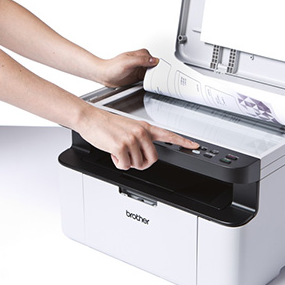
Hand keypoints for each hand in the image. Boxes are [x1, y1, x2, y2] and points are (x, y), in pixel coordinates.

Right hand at [76, 105, 198, 169]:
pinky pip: (125, 166)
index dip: (183, 142)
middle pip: (153, 160)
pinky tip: (112, 152)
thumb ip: (140, 138)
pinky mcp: (121, 147)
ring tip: (118, 149)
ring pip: (138, 165)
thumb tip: (144, 154)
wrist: (90, 118)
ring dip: (126, 162)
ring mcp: (132, 139)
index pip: (169, 135)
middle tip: (130, 156)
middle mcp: (141, 132)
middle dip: (141, 163)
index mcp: (145, 127)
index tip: (195, 146)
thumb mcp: (129, 127)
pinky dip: (117, 163)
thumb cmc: (106, 124)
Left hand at [97, 49, 158, 87]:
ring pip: (152, 73)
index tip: (162, 72)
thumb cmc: (112, 67)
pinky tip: (151, 84)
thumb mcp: (128, 62)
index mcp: (140, 54)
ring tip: (157, 83)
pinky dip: (151, 81)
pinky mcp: (139, 76)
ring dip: (155, 77)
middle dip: (158, 72)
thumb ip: (141, 60)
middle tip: (161, 79)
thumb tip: (154, 60)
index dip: (159, 66)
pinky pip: (148, 79)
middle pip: (155, 66)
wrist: (105, 76)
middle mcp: (141, 61)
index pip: (154, 59)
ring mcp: (140, 69)